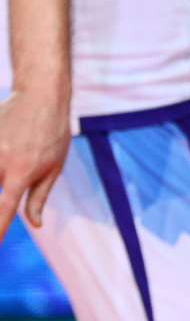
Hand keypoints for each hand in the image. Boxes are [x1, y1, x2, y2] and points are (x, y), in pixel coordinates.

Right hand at [0, 86, 71, 237]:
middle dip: (2, 195)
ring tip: (18, 160)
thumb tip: (36, 224)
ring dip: (3, 175)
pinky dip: (0, 158)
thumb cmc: (53, 135)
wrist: (41, 96)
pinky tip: (8, 150)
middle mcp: (1, 162)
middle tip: (14, 196)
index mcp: (23, 173)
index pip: (4, 208)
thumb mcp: (54, 166)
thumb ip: (39, 197)